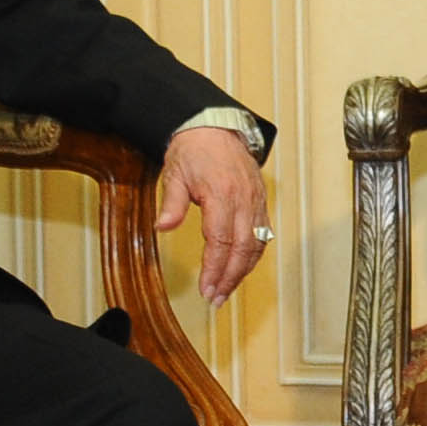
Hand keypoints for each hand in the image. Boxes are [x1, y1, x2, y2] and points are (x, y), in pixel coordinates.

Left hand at [153, 123, 270, 303]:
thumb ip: (172, 203)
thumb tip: (164, 227)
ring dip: (243, 271)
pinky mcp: (260, 201)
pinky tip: (242, 267)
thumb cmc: (194, 150)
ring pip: (256, 244)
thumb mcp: (175, 174)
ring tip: (227, 290)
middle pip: (242, 248)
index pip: (221, 240)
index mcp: (222, 194)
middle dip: (230, 277)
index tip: (206, 288)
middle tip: (216, 298)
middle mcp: (243, 199)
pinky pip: (262, 233)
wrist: (214, 127)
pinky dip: (254, 254)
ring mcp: (255, 200)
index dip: (214, 268)